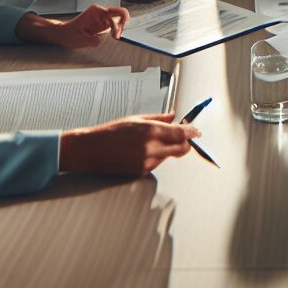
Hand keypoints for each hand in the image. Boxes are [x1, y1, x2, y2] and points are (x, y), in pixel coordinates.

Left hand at [16, 5, 129, 48]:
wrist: (63, 33)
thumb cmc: (68, 33)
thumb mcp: (80, 40)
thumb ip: (94, 41)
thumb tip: (103, 41)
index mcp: (95, 11)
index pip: (114, 15)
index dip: (116, 26)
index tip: (115, 36)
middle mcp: (100, 12)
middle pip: (120, 13)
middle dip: (123, 23)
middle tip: (118, 35)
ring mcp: (102, 17)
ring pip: (119, 18)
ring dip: (120, 28)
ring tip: (115, 37)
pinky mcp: (102, 23)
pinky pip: (115, 24)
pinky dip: (117, 30)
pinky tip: (113, 36)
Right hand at [59, 112, 195, 176]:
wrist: (90, 150)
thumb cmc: (110, 132)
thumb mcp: (136, 119)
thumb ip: (159, 118)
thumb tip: (174, 116)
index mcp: (151, 131)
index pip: (181, 133)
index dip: (192, 132)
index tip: (196, 130)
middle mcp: (151, 148)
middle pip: (181, 148)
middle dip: (185, 142)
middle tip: (183, 136)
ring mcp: (147, 162)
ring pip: (169, 155)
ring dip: (169, 148)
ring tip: (152, 141)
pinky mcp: (142, 172)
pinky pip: (158, 163)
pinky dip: (157, 156)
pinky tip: (143, 150)